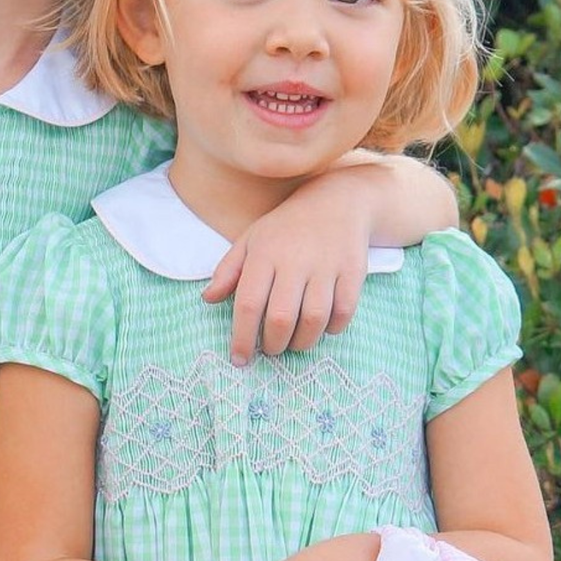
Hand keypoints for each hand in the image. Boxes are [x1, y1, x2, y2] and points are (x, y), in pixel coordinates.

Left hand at [203, 178, 371, 363]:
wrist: (338, 201)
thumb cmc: (286, 228)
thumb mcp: (251, 241)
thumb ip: (228, 271)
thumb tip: (207, 299)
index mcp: (264, 253)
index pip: (247, 304)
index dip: (241, 337)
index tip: (239, 359)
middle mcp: (295, 259)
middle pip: (280, 318)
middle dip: (273, 344)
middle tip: (271, 349)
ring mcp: (326, 265)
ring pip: (314, 319)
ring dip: (302, 342)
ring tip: (294, 343)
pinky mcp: (353, 270)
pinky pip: (344, 311)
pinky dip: (332, 328)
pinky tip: (323, 328)